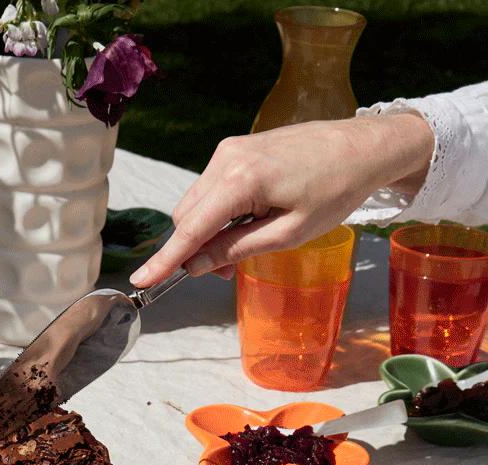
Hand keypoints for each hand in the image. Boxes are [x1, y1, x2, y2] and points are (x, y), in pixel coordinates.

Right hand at [129, 111, 433, 285]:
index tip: (140, 280)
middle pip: (187, 217)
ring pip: (197, 204)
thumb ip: (236, 249)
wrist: (361, 147)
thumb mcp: (288, 233)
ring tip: (243, 247)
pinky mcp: (237, 150)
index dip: (166, 259)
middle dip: (195, 249)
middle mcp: (226, 159)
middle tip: (226, 273)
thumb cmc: (334, 192)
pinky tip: (247, 222)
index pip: (191, 228)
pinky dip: (218, 214)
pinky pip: (211, 190)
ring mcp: (230, 150)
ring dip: (207, 232)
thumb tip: (195, 265)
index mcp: (240, 180)